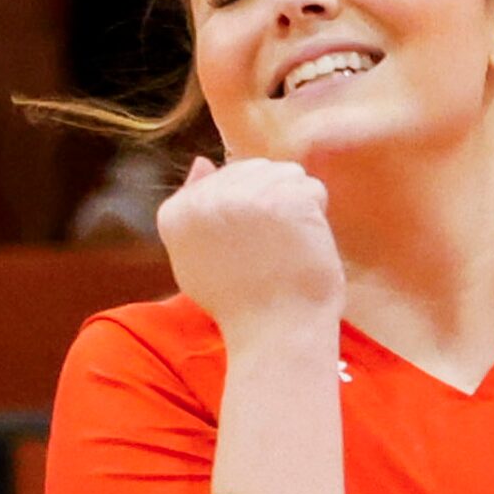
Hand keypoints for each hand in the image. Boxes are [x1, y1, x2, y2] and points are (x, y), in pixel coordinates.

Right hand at [156, 154, 343, 345]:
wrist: (275, 332)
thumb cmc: (241, 303)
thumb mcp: (196, 258)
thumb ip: (192, 208)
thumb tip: (201, 161)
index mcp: (177, 212)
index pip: (226, 176)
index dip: (247, 209)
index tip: (247, 247)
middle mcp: (205, 198)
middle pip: (257, 169)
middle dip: (272, 200)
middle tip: (270, 248)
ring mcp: (245, 196)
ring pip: (287, 175)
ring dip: (297, 206)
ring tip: (287, 246)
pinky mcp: (285, 199)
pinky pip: (312, 189)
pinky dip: (317, 216)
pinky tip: (304, 245)